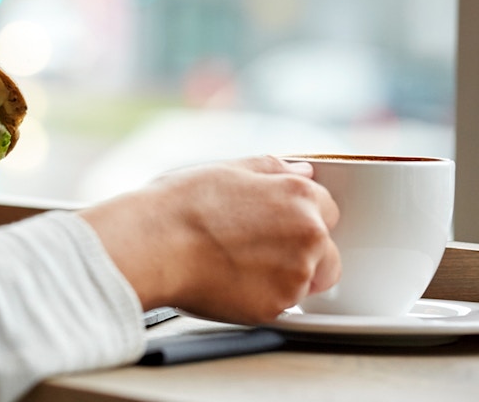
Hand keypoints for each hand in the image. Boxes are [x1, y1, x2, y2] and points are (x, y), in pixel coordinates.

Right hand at [79, 155, 339, 324]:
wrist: (151, 246)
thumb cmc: (179, 206)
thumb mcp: (227, 170)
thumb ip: (271, 170)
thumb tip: (300, 171)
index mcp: (299, 197)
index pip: (327, 210)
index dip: (300, 217)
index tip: (276, 224)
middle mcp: (308, 236)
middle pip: (327, 253)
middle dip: (302, 254)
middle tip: (255, 249)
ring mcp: (295, 275)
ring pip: (304, 283)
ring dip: (282, 278)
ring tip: (235, 265)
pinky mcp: (275, 308)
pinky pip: (279, 307)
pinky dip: (261, 299)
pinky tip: (228, 282)